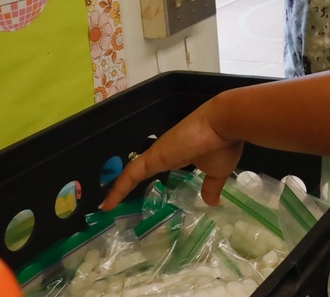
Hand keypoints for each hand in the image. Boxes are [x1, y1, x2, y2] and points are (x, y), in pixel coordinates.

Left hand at [100, 100, 242, 209]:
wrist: (224, 123)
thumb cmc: (222, 145)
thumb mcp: (218, 172)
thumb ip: (211, 187)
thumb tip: (212, 203)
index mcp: (180, 155)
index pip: (158, 167)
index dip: (149, 177)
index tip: (141, 190)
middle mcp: (165, 153)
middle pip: (141, 169)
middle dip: (128, 183)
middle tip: (115, 198)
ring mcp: (157, 154)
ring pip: (132, 173)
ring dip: (118, 188)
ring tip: (105, 205)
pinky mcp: (153, 157)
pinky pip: (130, 175)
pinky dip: (118, 189)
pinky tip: (106, 205)